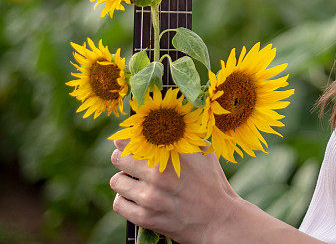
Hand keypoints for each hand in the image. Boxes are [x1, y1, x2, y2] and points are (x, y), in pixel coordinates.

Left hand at [110, 138, 240, 243]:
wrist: (219, 219)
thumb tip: (164, 116)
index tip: (130, 143)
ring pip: (116, 182)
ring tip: (138, 183)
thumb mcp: (202, 151)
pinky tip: (136, 198)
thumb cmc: (211, 181)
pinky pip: (118, 204)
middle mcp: (157, 174)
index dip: (127, 140)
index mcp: (170, 153)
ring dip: (125, 181)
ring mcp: (150, 197)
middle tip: (132, 163)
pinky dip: (125, 200)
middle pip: (117, 158)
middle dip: (124, 159)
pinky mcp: (145, 218)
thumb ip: (181, 134)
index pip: (130, 139)